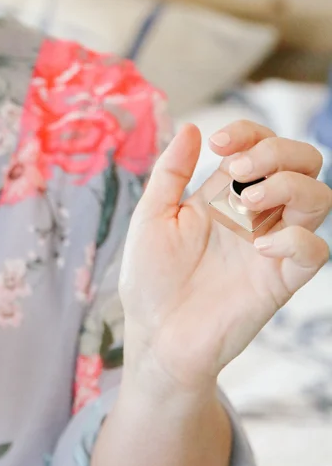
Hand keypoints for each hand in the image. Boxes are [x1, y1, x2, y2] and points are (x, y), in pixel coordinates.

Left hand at [119, 120, 331, 389]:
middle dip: (277, 151)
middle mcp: (256, 215)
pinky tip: (258, 246)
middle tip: (236, 170)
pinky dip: (295, 239)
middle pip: (303, 163)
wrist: (154, 337)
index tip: (218, 143)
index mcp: (225, 195)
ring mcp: (271, 246)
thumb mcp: (150, 217)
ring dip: (289, 185)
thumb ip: (170, 173)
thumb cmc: (150, 281)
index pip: (261, 145)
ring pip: (318, 198)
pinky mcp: (280, 282)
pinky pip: (315, 252)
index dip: (249, 132)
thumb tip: (192, 128)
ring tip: (247, 201)